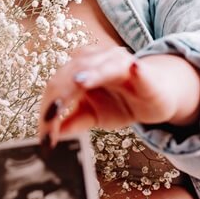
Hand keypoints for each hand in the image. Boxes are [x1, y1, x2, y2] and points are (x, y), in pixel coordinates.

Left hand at [37, 47, 199, 143]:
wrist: (156, 98)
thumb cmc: (123, 103)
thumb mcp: (94, 116)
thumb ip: (73, 122)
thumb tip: (49, 136)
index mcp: (81, 71)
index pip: (58, 85)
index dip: (48, 107)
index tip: (43, 133)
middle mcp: (97, 61)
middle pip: (73, 73)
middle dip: (61, 95)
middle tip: (52, 116)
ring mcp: (120, 64)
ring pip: (102, 66)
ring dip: (92, 73)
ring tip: (79, 81)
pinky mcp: (144, 72)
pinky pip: (138, 69)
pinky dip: (135, 69)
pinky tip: (133, 69)